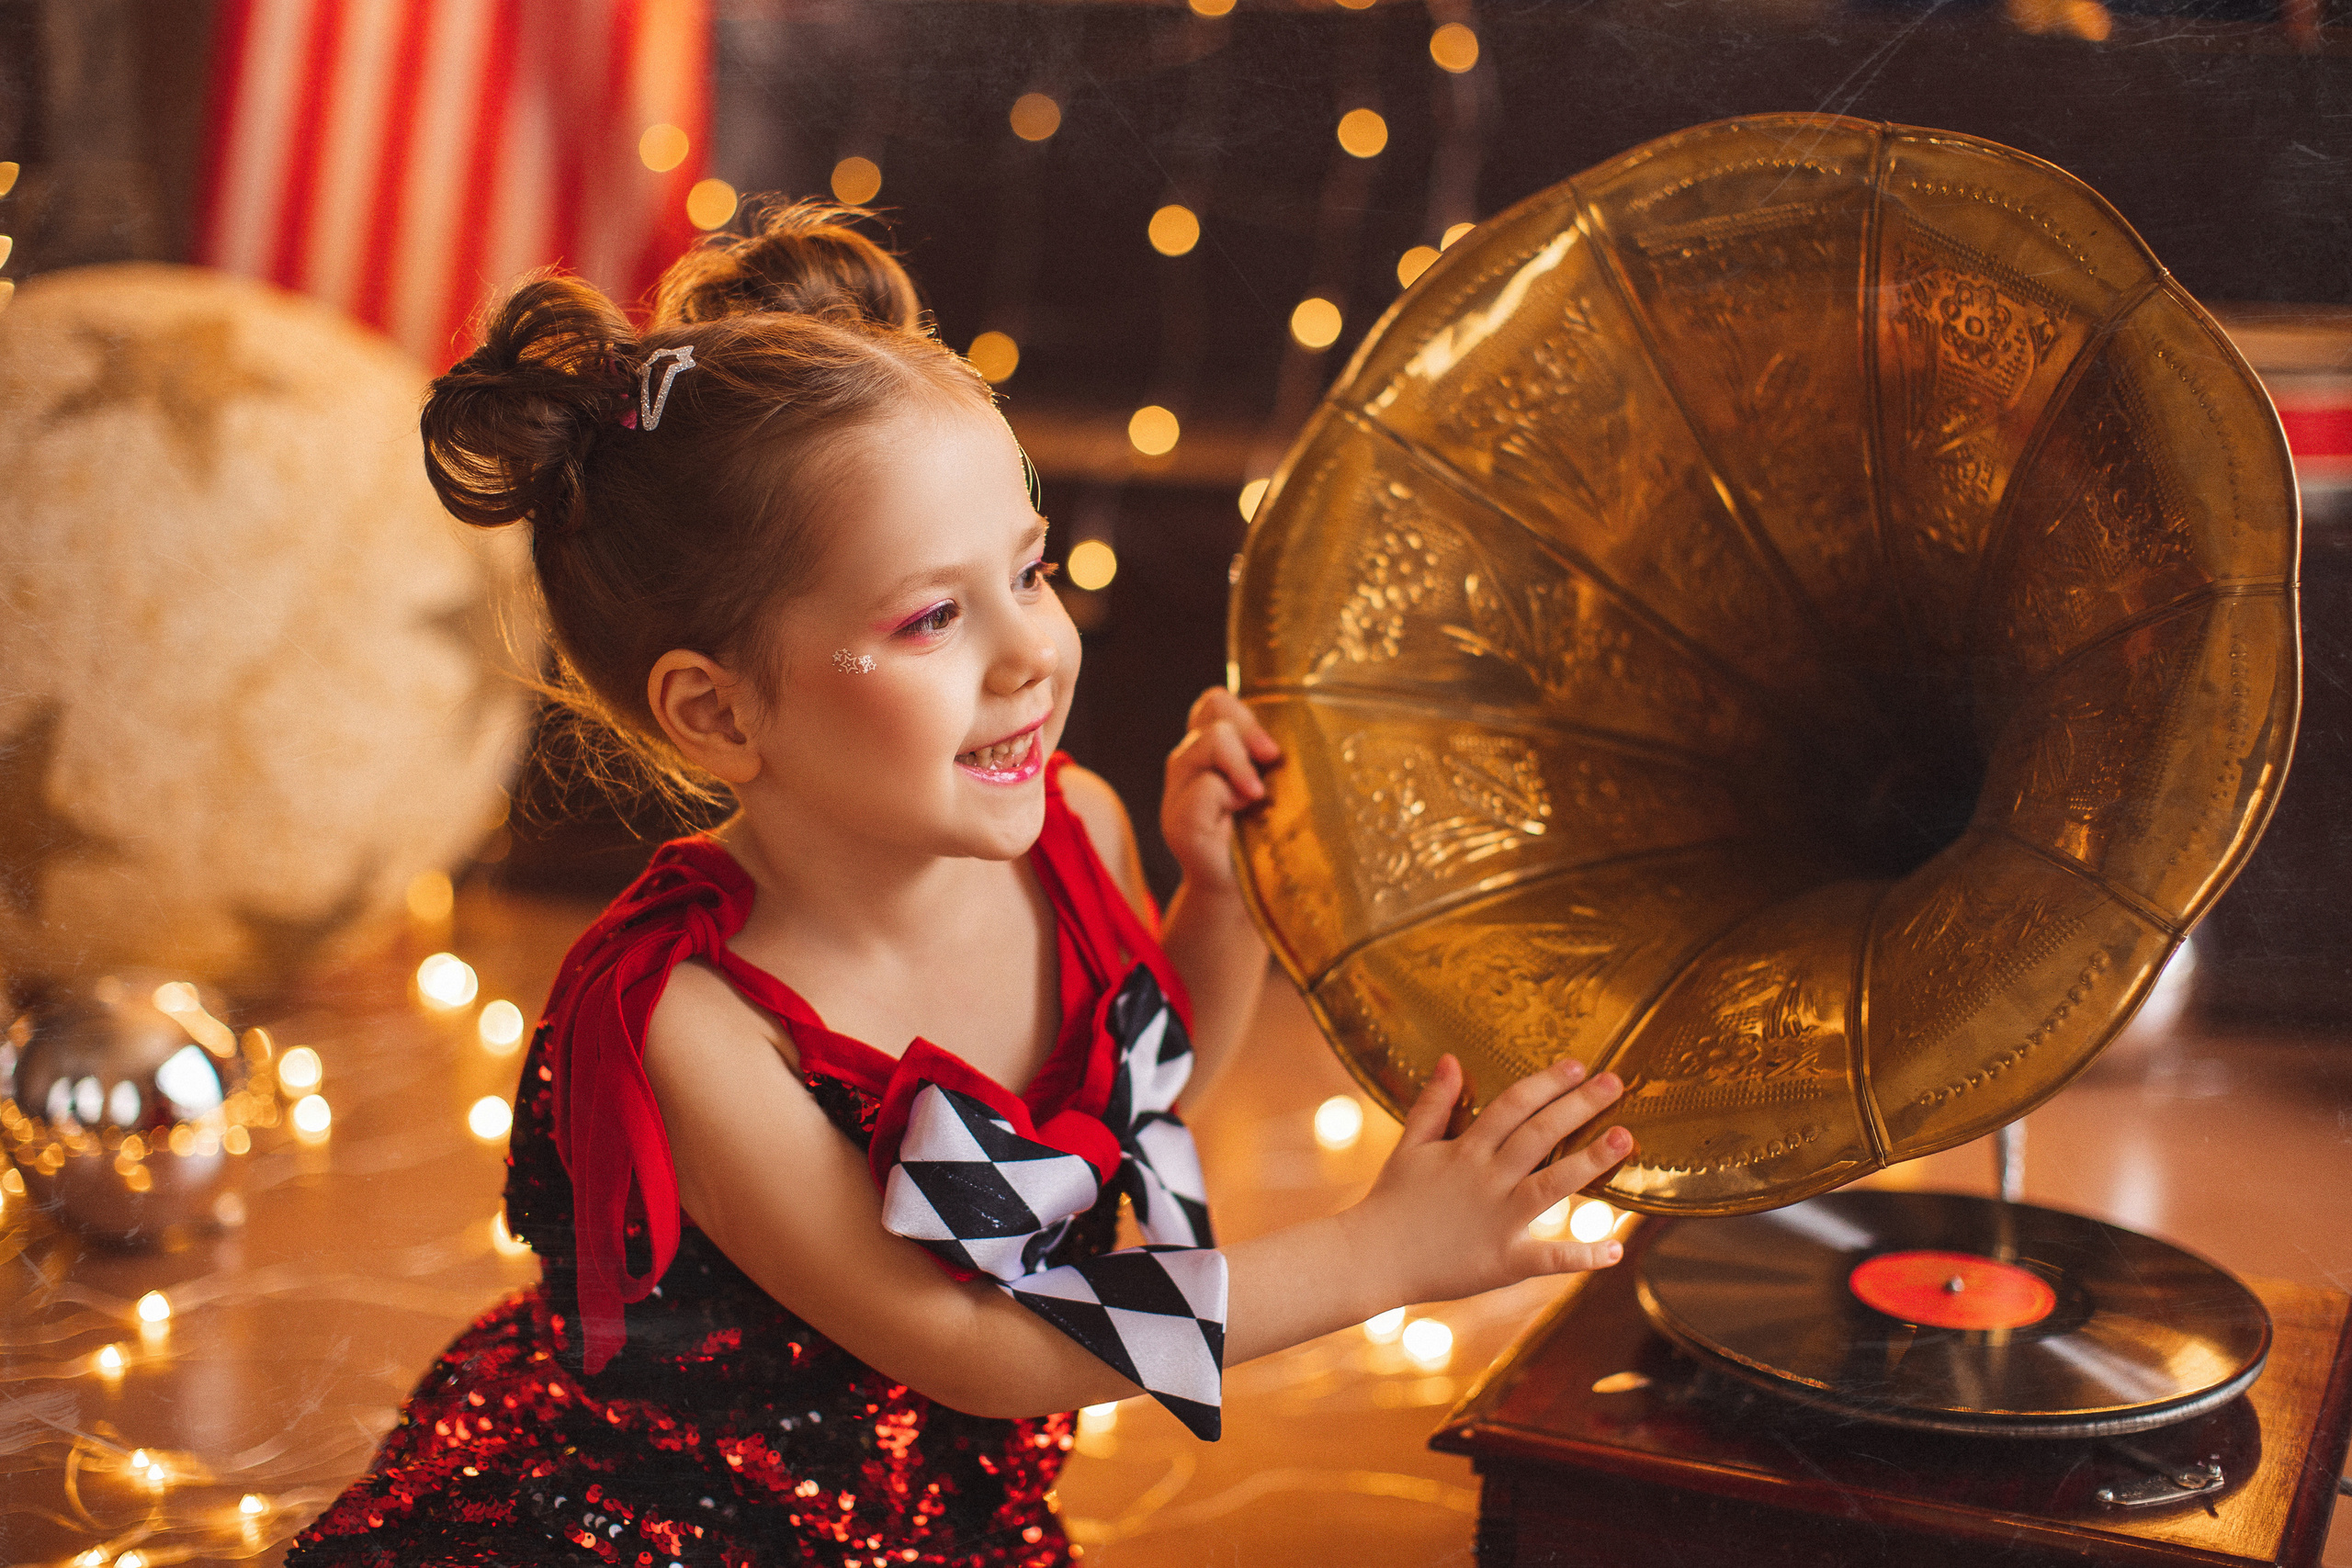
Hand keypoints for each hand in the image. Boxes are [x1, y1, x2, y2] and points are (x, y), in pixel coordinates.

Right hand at [1161, 688, 1280, 893]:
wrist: (1249, 896)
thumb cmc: (1269, 841)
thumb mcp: (1276, 788)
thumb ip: (1269, 758)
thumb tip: (1290, 736)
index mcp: (1210, 751)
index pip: (1215, 701)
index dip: (1246, 714)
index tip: (1273, 751)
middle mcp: (1189, 763)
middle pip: (1212, 706)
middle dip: (1249, 730)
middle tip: (1271, 759)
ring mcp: (1178, 791)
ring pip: (1207, 741)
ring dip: (1241, 764)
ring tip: (1255, 795)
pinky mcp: (1178, 822)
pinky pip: (1207, 786)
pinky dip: (1229, 797)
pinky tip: (1239, 819)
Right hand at [1344, 1054, 1632, 1308]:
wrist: (1371, 1260)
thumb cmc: (1392, 1200)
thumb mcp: (1410, 1145)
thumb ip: (1434, 1103)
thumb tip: (1451, 1057)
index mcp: (1465, 1150)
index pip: (1513, 1106)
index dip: (1546, 1083)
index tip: (1578, 1065)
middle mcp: (1486, 1180)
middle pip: (1540, 1135)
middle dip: (1579, 1106)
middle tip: (1616, 1082)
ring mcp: (1498, 1221)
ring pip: (1552, 1185)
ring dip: (1591, 1161)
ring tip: (1626, 1138)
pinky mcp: (1504, 1262)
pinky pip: (1549, 1258)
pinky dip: (1583, 1255)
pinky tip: (1617, 1249)